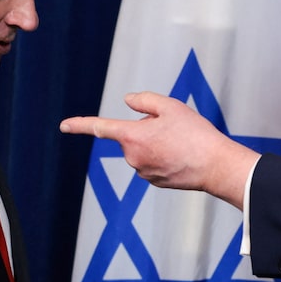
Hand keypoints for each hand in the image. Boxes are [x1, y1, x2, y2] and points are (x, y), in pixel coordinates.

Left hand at [60, 91, 259, 208]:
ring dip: (156, 142)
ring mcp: (143, 172)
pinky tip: (182, 155)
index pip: (100, 127)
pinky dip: (163, 156)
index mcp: (132, 136)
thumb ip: (145, 100)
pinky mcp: (154, 181)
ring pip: (143, 149)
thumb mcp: (171, 106)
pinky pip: (152, 162)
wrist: (216, 166)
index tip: (64, 125)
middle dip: (146, 128)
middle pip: (132, 135)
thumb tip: (128, 101)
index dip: (80, 124)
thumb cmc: (195, 134)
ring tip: (182, 143)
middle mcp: (132, 157)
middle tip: (173, 128)